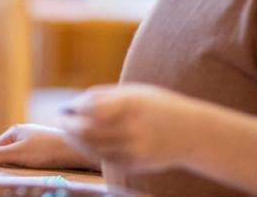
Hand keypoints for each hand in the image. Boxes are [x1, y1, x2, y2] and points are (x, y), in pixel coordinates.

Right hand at [0, 123, 97, 169]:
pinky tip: (36, 168)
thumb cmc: (46, 150)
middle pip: (8, 150)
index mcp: (15, 130)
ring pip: (20, 153)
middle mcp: (25, 131)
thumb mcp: (17, 155)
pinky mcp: (47, 145)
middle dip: (7, 162)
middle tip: (10, 173)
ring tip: (25, 171)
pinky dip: (31, 163)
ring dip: (19, 163)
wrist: (76, 150)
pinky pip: (32, 155)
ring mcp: (37, 138)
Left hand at [61, 83, 202, 171]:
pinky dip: (90, 151)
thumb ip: (103, 97)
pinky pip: (103, 159)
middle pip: (85, 130)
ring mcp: (134, 149)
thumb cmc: (157, 107)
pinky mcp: (135, 164)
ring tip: (71, 132)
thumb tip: (72, 106)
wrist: (193, 133)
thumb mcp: (134, 92)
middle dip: (69, 125)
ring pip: (91, 147)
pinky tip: (87, 144)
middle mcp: (133, 127)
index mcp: (132, 104)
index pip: (90, 108)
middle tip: (63, 121)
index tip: (69, 107)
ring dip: (75, 139)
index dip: (74, 108)